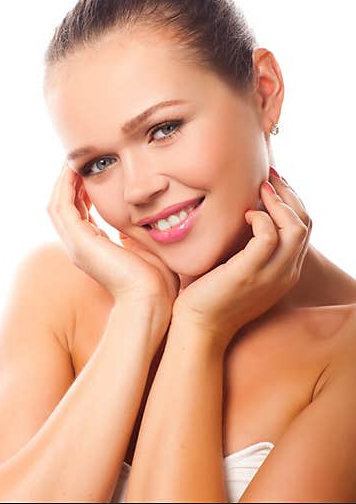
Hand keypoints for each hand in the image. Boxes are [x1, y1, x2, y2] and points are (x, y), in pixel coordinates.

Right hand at [48, 166, 179, 308]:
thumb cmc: (156, 279)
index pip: (77, 213)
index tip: (90, 171)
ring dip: (63, 181)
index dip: (80, 190)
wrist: (151, 299)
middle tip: (76, 160)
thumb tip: (142, 210)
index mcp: (92, 248)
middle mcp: (79, 247)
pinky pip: (63, 206)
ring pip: (57, 205)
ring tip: (73, 160)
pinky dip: (66, 187)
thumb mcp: (144, 244)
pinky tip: (75, 170)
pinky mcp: (79, 242)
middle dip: (67, 182)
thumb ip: (134, 227)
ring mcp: (76, 245)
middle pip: (61, 208)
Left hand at [172, 170, 311, 342]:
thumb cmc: (208, 297)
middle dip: (290, 195)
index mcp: (284, 272)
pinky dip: (261, 218)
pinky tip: (245, 213)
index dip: (292, 203)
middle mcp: (284, 273)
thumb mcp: (235, 269)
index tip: (274, 185)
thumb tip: (236, 217)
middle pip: (305, 224)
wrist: (198, 327)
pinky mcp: (249, 273)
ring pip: (295, 228)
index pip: (303, 230)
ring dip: (279, 202)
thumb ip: (244, 248)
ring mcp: (270, 274)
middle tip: (271, 176)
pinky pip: (269, 237)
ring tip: (262, 187)